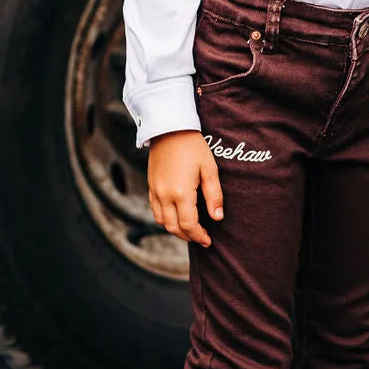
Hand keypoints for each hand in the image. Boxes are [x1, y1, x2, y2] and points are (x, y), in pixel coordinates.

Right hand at [147, 130, 222, 246]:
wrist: (170, 128)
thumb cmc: (193, 146)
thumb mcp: (209, 169)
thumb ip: (214, 195)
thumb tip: (217, 217)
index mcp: (181, 193)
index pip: (189, 225)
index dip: (199, 236)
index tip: (208, 241)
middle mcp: (164, 195)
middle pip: (173, 228)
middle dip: (188, 236)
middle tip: (201, 238)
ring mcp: (154, 191)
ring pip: (161, 222)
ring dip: (175, 230)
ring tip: (189, 230)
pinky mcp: (150, 186)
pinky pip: (155, 210)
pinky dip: (164, 219)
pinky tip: (175, 217)